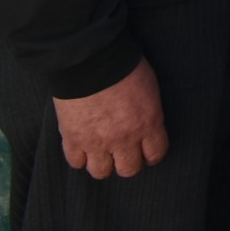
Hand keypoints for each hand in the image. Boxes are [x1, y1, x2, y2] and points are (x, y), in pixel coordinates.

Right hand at [54, 59, 167, 179]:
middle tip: (123, 153)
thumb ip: (148, 112)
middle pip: (128, 169)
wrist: (92, 58)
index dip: (151, 155)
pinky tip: (82, 147)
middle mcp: (124, 138)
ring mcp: (97, 141)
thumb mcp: (149, 87)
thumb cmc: (124, 65)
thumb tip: (146, 123)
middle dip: (127, 163)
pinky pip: (75, 162)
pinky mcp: (73, 138)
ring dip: (102, 164)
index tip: (147, 153)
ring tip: (101, 153)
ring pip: (101, 171)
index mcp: (148, 123)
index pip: (155, 154)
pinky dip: (79, 157)